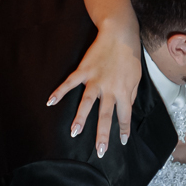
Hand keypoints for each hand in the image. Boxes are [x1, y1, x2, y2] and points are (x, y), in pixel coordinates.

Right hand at [47, 20, 142, 156]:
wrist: (119, 35)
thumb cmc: (129, 57)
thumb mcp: (136, 77)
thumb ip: (130, 93)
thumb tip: (127, 107)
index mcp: (124, 91)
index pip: (124, 115)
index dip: (123, 129)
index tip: (121, 142)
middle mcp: (109, 88)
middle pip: (105, 115)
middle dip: (102, 134)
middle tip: (99, 151)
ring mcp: (95, 80)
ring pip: (87, 102)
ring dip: (80, 118)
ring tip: (74, 133)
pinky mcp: (84, 70)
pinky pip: (70, 83)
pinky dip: (59, 92)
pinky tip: (50, 101)